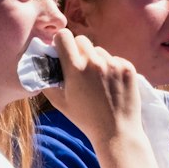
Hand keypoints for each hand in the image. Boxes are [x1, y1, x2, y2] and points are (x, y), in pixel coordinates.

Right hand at [45, 31, 146, 145]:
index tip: (62, 50)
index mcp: (75, 69)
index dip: (60, 41)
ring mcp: (113, 64)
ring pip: (99, 50)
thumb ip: (47, 81)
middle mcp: (94, 62)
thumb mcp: (59, 102)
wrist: (116, 132)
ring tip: (98, 81)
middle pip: (81, 40)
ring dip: (96, 60)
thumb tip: (41, 64)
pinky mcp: (128, 68)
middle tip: (79, 67)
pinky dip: (111, 67)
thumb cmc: (85, 119)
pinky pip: (115, 58)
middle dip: (77, 50)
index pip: (63, 36)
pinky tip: (111, 84)